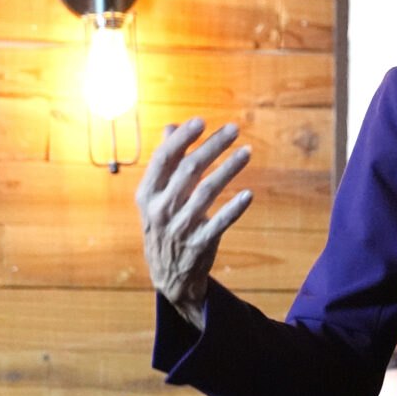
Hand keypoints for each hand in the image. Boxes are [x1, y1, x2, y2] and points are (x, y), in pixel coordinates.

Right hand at [135, 117, 253, 329]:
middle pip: (188, 170)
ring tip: (247, 152)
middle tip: (235, 128)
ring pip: (206, 192)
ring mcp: (179, 228)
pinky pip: (219, 224)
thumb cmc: (164, 224)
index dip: (182, 138)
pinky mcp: (199, 244)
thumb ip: (165, 162)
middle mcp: (160, 209)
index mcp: (147, 194)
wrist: (167, 275)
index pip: (163, 159)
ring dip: (229, 169)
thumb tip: (171, 126)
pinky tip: (249, 194)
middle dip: (213, 146)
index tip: (202, 120)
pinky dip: (234, 209)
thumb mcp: (156, 196)